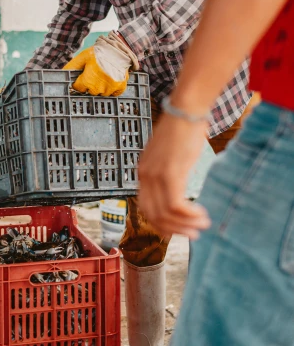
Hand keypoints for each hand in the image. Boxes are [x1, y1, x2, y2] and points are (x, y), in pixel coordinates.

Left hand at [63, 32, 138, 96]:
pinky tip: (111, 79)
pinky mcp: (121, 87)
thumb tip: (62, 74)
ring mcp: (111, 89)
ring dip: (101, 87)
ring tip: (103, 74)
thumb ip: (72, 67)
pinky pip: (114, 94)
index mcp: (88, 81)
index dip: (80, 81)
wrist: (119, 48)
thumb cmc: (99, 52)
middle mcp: (99, 88)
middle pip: (91, 91)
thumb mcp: (82, 57)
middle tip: (94, 73)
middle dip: (91, 84)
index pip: (79, 88)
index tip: (84, 75)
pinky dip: (112, 89)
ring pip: (102, 93)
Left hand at [138, 112, 211, 239]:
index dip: (160, 224)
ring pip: (165, 214)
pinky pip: (176, 205)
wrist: (186, 111)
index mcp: (143, 171)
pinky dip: (190, 215)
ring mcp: (156, 175)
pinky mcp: (170, 173)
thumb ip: (168, 173)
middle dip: (174, 229)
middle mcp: (145, 175)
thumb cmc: (183, 130)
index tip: (177, 231)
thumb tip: (178, 191)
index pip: (145, 208)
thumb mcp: (170, 155)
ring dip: (185, 225)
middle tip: (193, 234)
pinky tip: (202, 214)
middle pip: (153, 215)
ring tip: (202, 225)